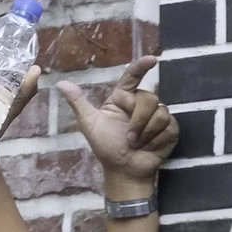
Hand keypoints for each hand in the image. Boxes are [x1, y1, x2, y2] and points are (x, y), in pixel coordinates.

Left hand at [58, 55, 174, 192]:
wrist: (124, 171)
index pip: (133, 77)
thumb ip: (78, 104)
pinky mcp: (170, 129)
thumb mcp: (90, 125)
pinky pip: (169, 126)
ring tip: (138, 144)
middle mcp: (141, 104)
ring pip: (161, 111)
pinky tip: (150, 147)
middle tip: (129, 138)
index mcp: (123, 98)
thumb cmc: (107, 148)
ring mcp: (158, 116)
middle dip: (138, 120)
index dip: (142, 66)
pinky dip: (157, 139)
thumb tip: (60, 83)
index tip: (152, 60)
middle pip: (149, 98)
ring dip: (147, 132)